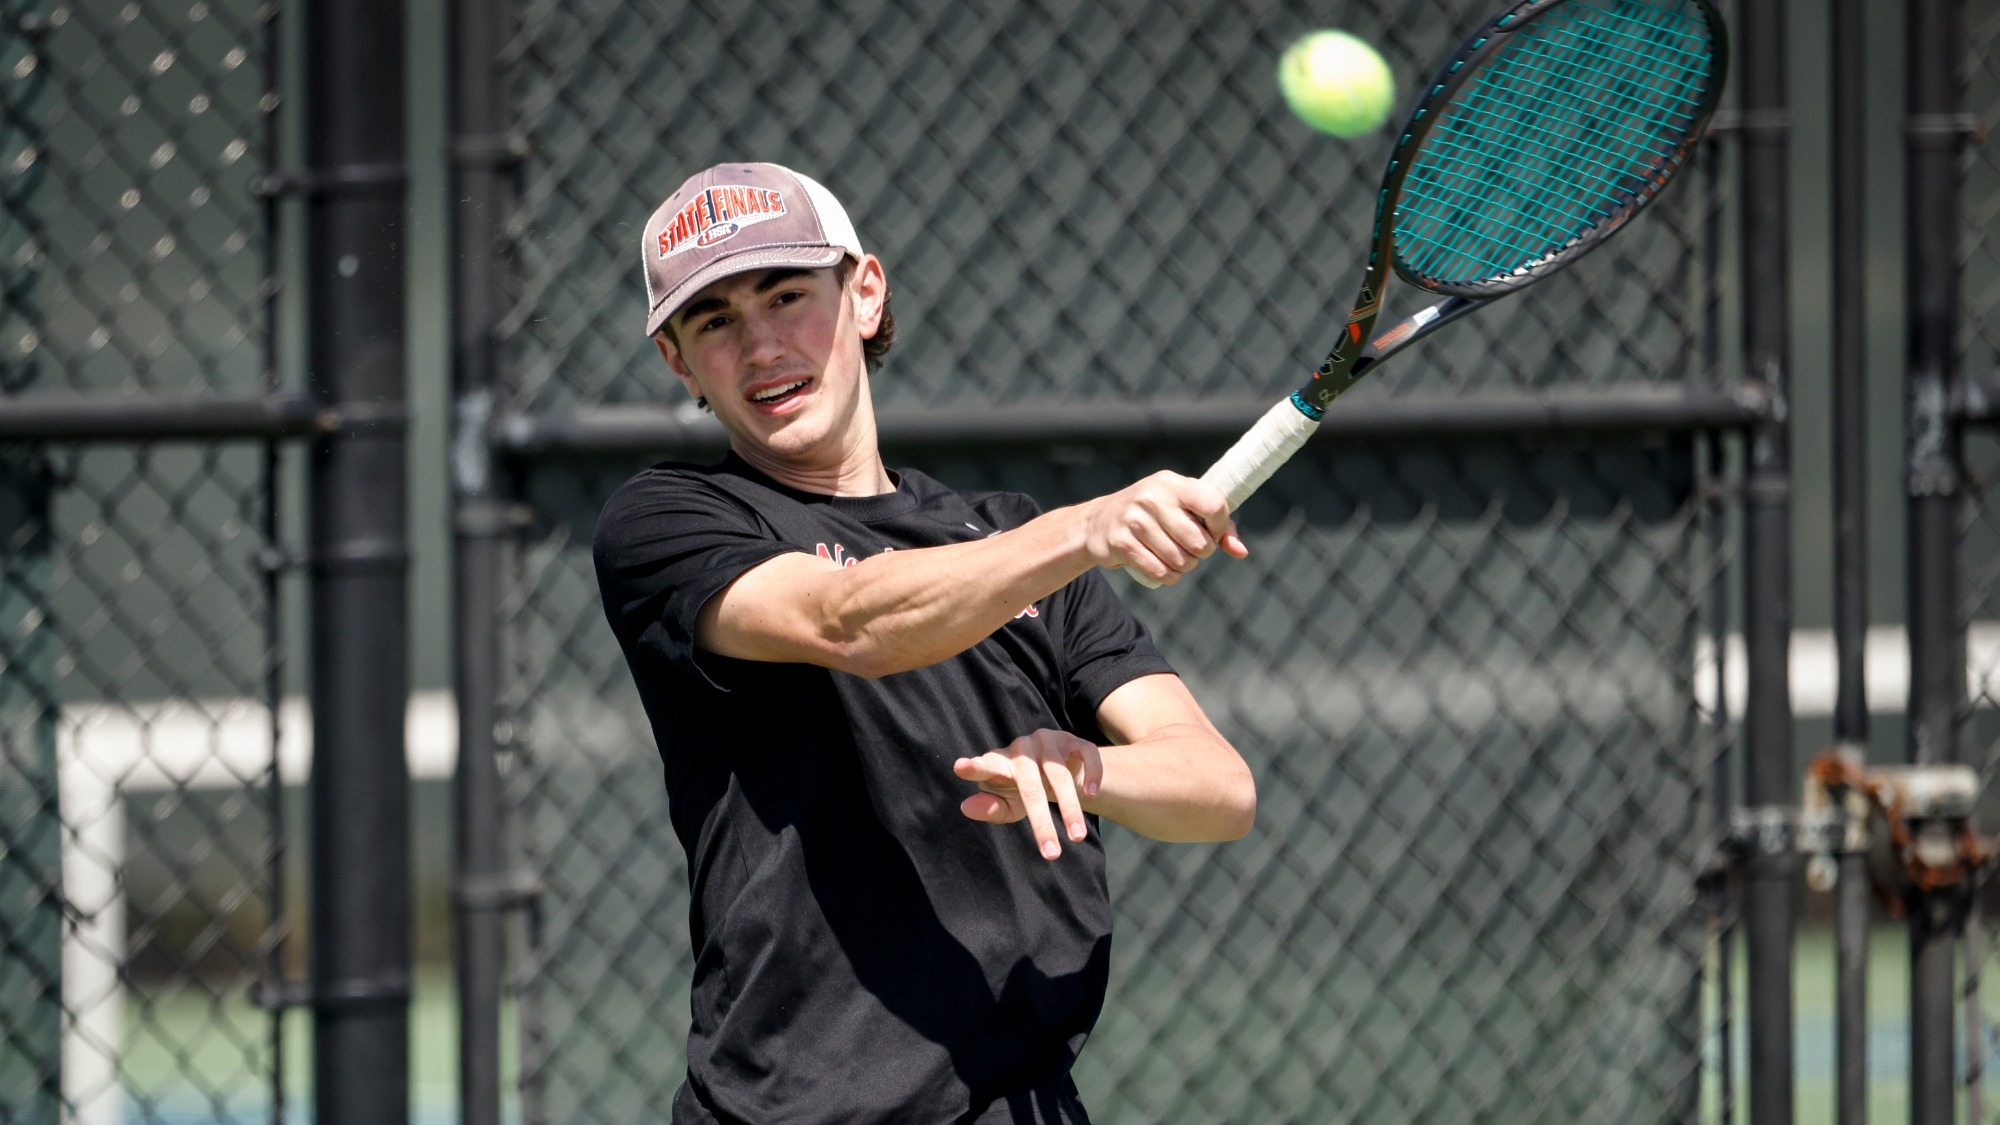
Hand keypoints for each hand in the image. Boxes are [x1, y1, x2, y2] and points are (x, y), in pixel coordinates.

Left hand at [953, 729, 1104, 859]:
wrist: (1056, 769)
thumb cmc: (1022, 790)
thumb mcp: (1007, 803)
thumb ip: (990, 808)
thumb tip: (966, 807)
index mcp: (1000, 763)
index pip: (985, 766)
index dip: (973, 767)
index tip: (960, 767)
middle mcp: (1022, 749)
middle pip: (1030, 786)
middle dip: (1042, 822)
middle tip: (1051, 855)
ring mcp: (1048, 741)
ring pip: (1059, 774)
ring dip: (1070, 808)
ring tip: (1077, 837)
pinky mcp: (1073, 740)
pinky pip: (1087, 753)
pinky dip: (1091, 774)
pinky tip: (1091, 795)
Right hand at [1078, 471, 1246, 584]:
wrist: (1097, 522)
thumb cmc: (1152, 514)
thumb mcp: (1181, 508)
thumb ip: (1217, 526)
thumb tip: (1240, 552)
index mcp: (1172, 483)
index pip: (1214, 504)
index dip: (1221, 526)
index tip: (1213, 532)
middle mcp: (1152, 497)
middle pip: (1199, 542)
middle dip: (1201, 553)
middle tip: (1190, 548)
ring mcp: (1134, 520)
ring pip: (1181, 560)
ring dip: (1184, 567)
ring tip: (1175, 556)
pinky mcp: (1121, 543)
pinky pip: (1160, 572)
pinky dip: (1168, 577)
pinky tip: (1163, 567)